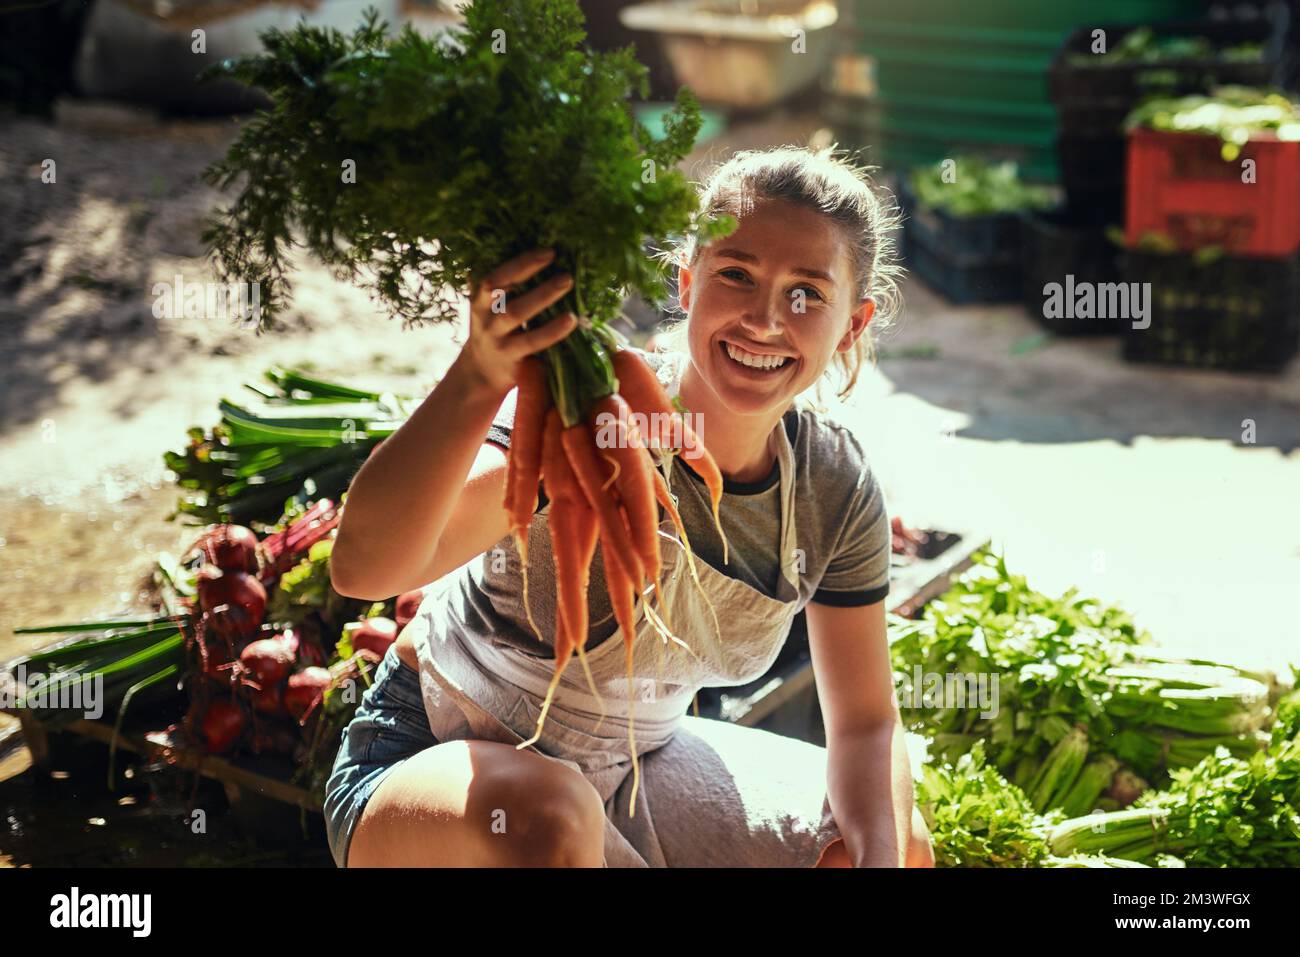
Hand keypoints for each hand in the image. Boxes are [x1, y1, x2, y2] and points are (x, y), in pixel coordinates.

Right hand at [456, 247, 578, 396]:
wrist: (482, 371)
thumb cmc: (496, 330)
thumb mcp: (491, 307)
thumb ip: (506, 287)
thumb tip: (540, 256)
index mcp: (480, 298)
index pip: (495, 273)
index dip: (519, 262)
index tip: (547, 251)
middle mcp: (484, 314)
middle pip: (500, 287)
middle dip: (526, 268)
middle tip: (554, 255)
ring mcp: (495, 336)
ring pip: (516, 312)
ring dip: (542, 295)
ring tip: (567, 282)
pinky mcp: (509, 356)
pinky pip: (532, 341)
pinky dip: (552, 330)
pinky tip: (571, 320)